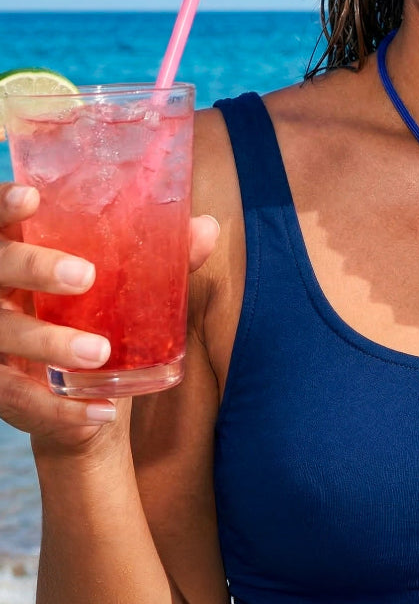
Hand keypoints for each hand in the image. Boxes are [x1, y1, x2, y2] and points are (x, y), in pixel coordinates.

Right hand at [0, 183, 218, 450]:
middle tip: (85, 277)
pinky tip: (101, 411)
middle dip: (34, 268)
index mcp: (21, 251)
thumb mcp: (125, 282)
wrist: (79, 389)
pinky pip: (15, 399)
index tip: (32, 198)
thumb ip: (161, 255)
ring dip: (49, 343)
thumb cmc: (99, 311)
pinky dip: (58, 410)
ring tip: (101, 353)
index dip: (3, 205)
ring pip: (3, 335)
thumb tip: (207, 229)